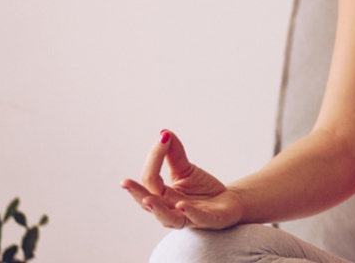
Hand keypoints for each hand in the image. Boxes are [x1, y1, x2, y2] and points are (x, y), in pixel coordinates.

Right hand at [120, 129, 243, 229]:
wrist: (228, 203)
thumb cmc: (202, 190)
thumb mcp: (186, 169)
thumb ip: (174, 154)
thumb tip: (164, 133)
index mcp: (163, 196)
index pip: (151, 179)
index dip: (154, 159)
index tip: (162, 139)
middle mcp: (171, 210)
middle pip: (150, 203)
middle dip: (137, 194)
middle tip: (125, 183)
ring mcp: (189, 218)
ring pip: (169, 218)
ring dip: (157, 209)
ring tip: (148, 199)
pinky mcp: (209, 221)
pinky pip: (197, 219)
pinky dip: (190, 213)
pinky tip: (182, 205)